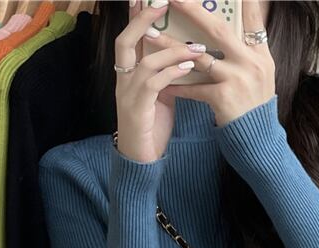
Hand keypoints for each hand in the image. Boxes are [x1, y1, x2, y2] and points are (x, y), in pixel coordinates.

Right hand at [114, 0, 204, 161]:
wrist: (140, 161)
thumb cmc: (152, 128)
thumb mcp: (160, 95)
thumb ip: (166, 74)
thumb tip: (185, 55)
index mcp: (127, 76)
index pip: (128, 39)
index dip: (136, 16)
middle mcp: (122, 82)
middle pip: (124, 42)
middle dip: (142, 20)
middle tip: (163, 2)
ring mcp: (127, 96)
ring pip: (144, 62)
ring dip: (171, 50)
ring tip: (196, 48)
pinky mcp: (137, 110)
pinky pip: (152, 84)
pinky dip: (171, 73)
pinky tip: (188, 68)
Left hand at [160, 0, 275, 126]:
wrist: (256, 137)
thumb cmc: (253, 105)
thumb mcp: (261, 73)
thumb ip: (248, 52)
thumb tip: (232, 31)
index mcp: (260, 53)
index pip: (252, 19)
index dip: (243, 2)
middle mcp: (250, 62)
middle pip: (219, 31)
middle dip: (195, 12)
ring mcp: (237, 79)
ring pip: (199, 58)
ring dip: (172, 46)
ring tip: (152, 36)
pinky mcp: (223, 99)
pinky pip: (194, 89)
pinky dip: (177, 86)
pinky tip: (161, 82)